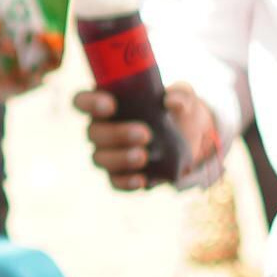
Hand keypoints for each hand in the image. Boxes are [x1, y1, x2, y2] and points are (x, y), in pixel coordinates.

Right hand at [81, 80, 221, 192]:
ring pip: (100, 158)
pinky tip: (142, 180)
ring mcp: (110, 153)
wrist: (193, 143)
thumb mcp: (185, 99)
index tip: (111, 105)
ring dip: (120, 158)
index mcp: (109, 102)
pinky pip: (115, 181)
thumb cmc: (179, 111)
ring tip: (144, 156)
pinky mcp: (121, 174)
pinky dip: (126, 182)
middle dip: (116, 134)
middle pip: (93, 132)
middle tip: (145, 134)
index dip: (89, 103)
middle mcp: (103, 128)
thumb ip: (181, 94)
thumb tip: (170, 101)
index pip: (83, 101)